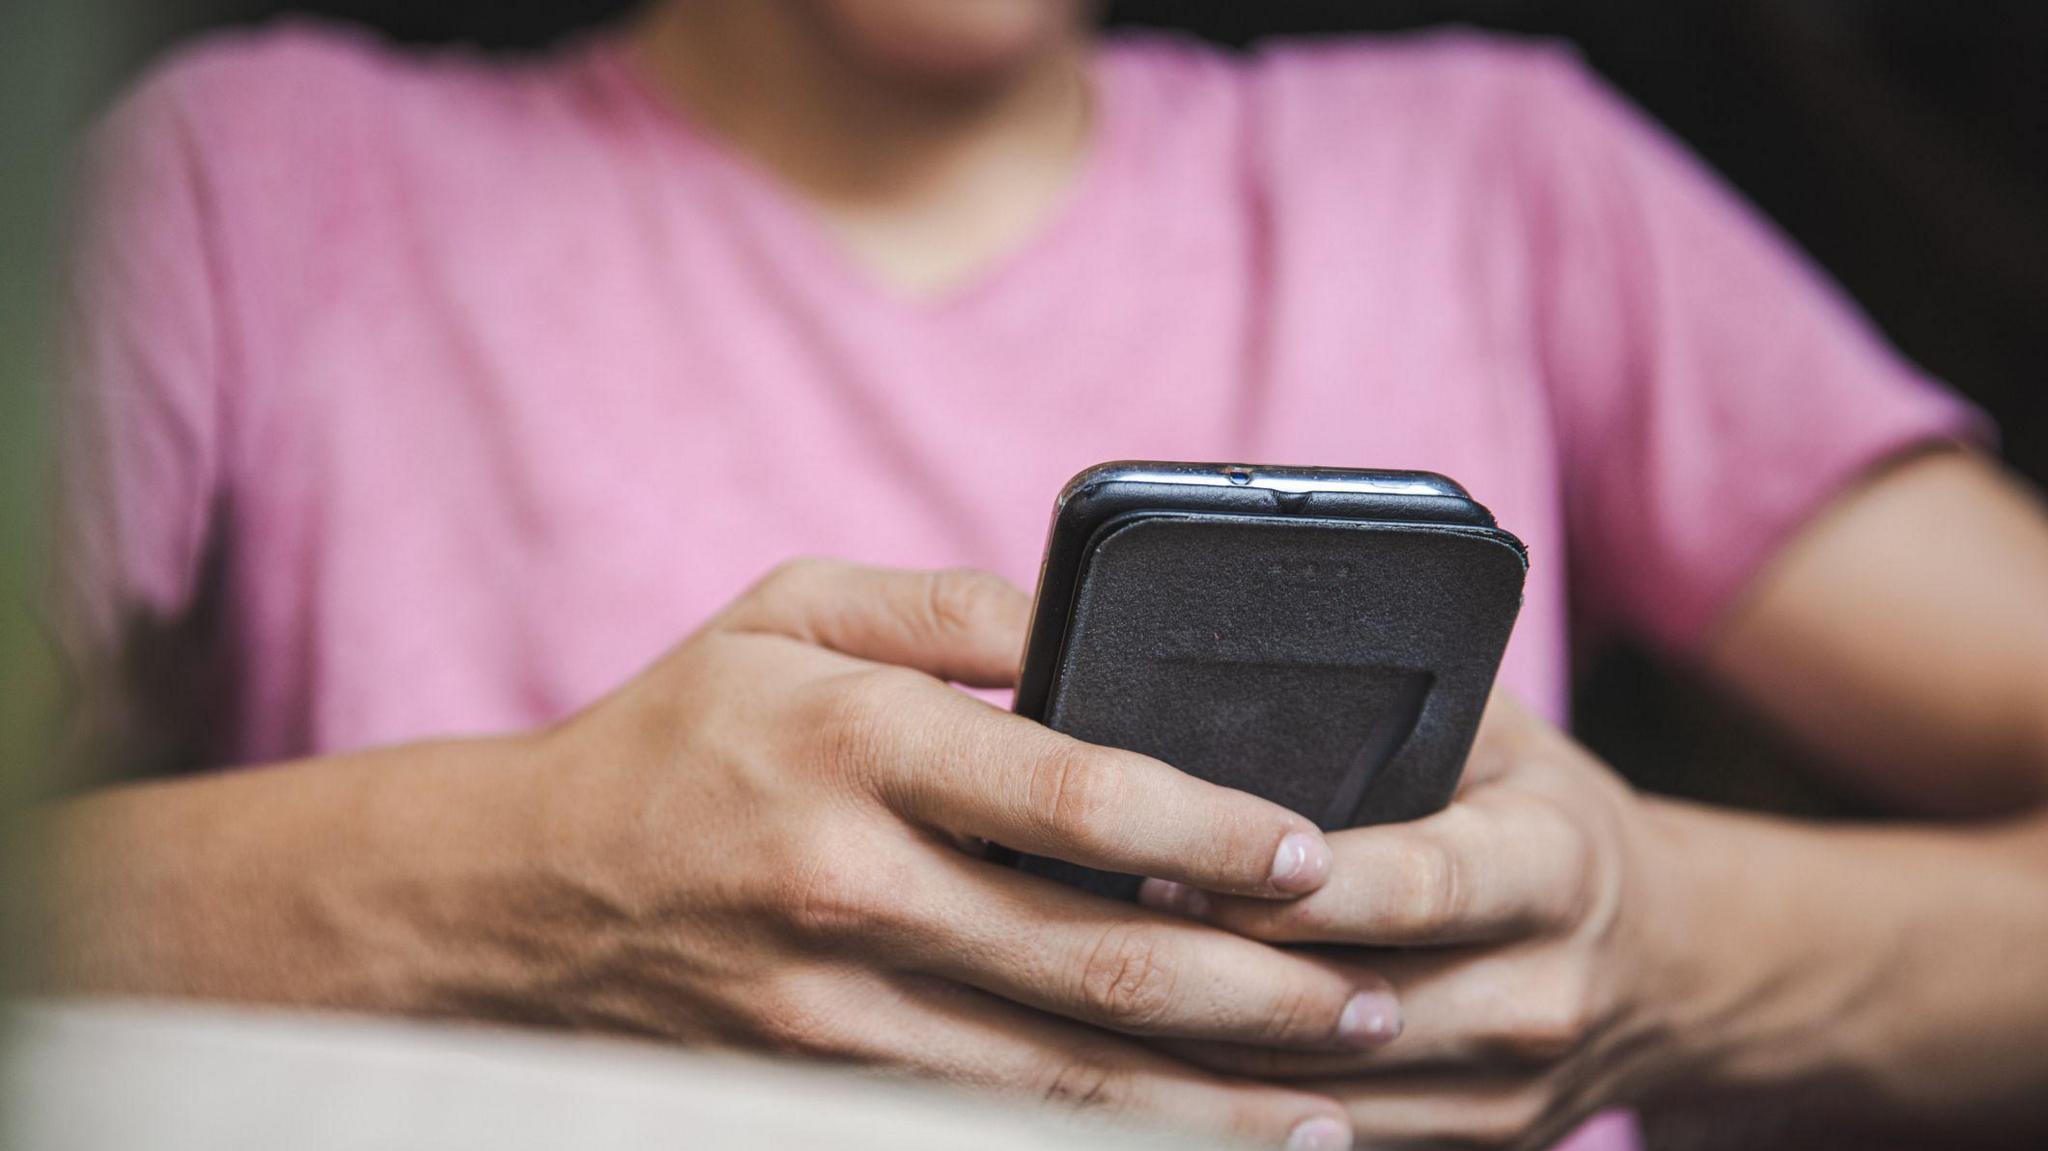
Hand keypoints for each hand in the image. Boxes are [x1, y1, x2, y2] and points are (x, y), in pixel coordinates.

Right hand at [526, 560, 1391, 1149]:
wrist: (517, 899)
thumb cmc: (675, 733)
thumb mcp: (788, 612)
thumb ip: (951, 611)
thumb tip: (1097, 629)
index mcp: (854, 746)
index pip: (1073, 795)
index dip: (1213, 830)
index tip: (1323, 851)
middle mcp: (849, 888)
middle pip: (1096, 963)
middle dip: (1263, 995)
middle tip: (1380, 1003)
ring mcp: (833, 1014)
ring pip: (1061, 1080)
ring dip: (1212, 1101)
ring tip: (1335, 1108)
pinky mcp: (823, 1089)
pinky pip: (995, 1127)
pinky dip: (1107, 1140)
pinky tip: (1192, 1139)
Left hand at [1140, 694, 1679, 1149]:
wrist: (1668, 962)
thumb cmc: (1544, 821)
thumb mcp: (1500, 740)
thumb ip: (1394, 709)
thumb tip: (1234, 686)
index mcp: (1550, 868)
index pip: (1411, 887)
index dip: (1285, 889)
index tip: (1170, 865)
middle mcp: (1539, 992)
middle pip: (1346, 1005)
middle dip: (1209, 977)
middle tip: (1084, 937)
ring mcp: (1509, 1091)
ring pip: (1322, 1094)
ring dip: (1201, 1055)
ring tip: (1087, 1002)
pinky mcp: (1475, 1148)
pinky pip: (1333, 1141)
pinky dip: (1237, 1109)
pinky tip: (1150, 1064)